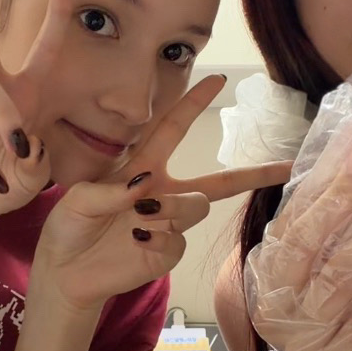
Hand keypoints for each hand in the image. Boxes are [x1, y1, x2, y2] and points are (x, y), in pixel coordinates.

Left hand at [35, 75, 293, 310]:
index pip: (173, 129)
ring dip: (173, 206)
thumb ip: (110, 190)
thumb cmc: (68, 228)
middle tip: (287, 166)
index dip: (194, 103)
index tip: (218, 78)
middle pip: (217, 182)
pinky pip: (179, 240)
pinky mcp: (165, 254)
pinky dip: (159, 237)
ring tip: (141, 216)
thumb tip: (145, 186)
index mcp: (141, 168)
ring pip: (196, 206)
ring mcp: (167, 225)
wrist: (64, 272)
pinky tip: (136, 240)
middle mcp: (162, 194)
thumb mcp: (78, 200)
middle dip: (254, 174)